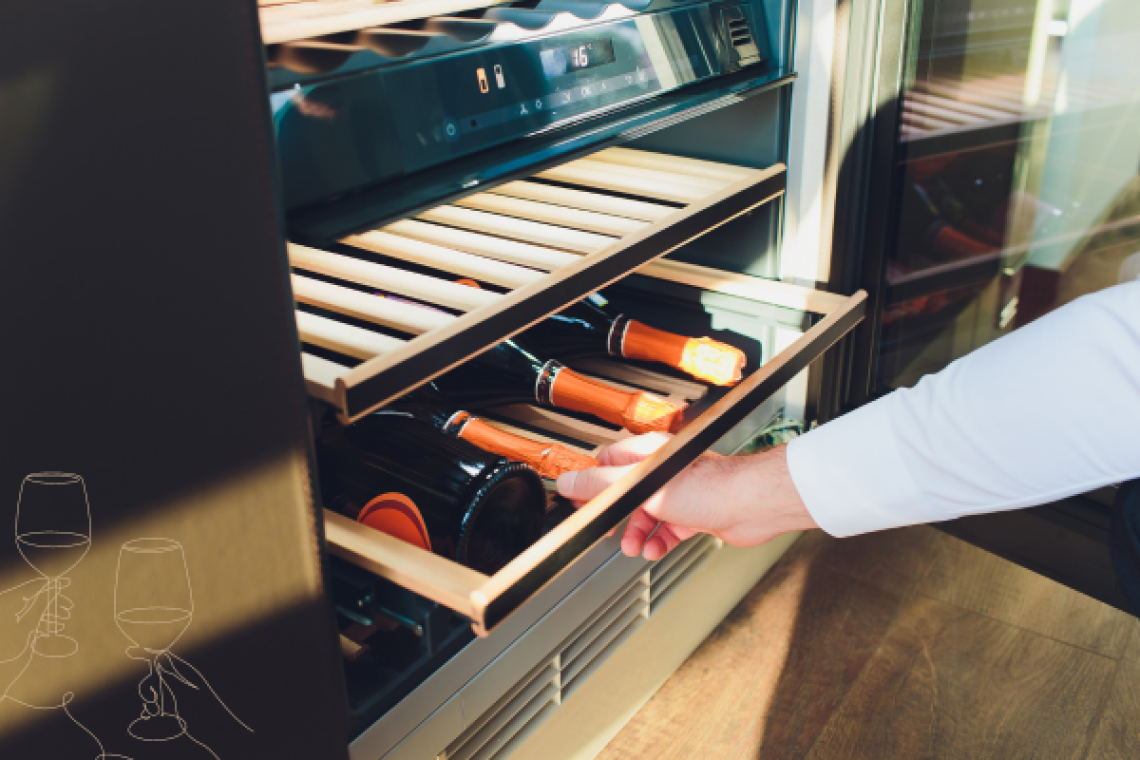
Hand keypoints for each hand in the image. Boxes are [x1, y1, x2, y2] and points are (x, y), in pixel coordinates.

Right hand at [556, 433, 816, 559]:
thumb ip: (603, 485)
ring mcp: (680, 494)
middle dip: (616, 516)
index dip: (593, 485)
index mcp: (649, 455)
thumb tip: (568, 481)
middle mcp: (663, 472)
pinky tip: (656, 549)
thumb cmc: (709, 487)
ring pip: (646, 515)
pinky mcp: (694, 514)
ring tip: (634, 546)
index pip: (608, 463)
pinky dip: (659, 542)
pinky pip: (667, 530)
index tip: (582, 503)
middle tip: (606, 529)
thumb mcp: (643, 486)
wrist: (751, 506)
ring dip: (636, 533)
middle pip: (626, 493)